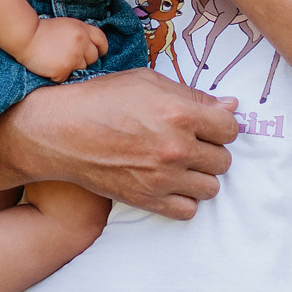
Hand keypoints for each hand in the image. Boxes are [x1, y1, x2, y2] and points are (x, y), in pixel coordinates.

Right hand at [7, 70, 241, 218]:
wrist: (60, 132)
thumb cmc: (101, 100)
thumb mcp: (147, 82)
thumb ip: (192, 95)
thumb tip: (231, 106)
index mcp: (180, 113)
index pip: (231, 129)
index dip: (221, 126)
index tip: (208, 125)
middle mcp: (177, 148)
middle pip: (223, 160)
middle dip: (211, 150)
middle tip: (190, 143)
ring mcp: (163, 177)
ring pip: (211, 187)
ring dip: (201, 176)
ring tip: (181, 165)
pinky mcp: (148, 199)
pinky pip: (188, 210)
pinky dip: (184, 199)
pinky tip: (171, 184)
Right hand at [18, 16, 108, 81]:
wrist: (25, 36)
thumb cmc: (42, 30)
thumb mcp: (66, 25)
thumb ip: (80, 34)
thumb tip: (91, 48)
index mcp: (82, 29)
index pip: (102, 41)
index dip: (101, 48)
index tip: (98, 53)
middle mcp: (81, 42)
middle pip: (94, 57)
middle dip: (84, 59)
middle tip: (69, 56)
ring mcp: (73, 57)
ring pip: (82, 68)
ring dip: (72, 67)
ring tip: (57, 59)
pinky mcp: (64, 69)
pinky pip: (67, 77)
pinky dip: (59, 74)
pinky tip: (50, 66)